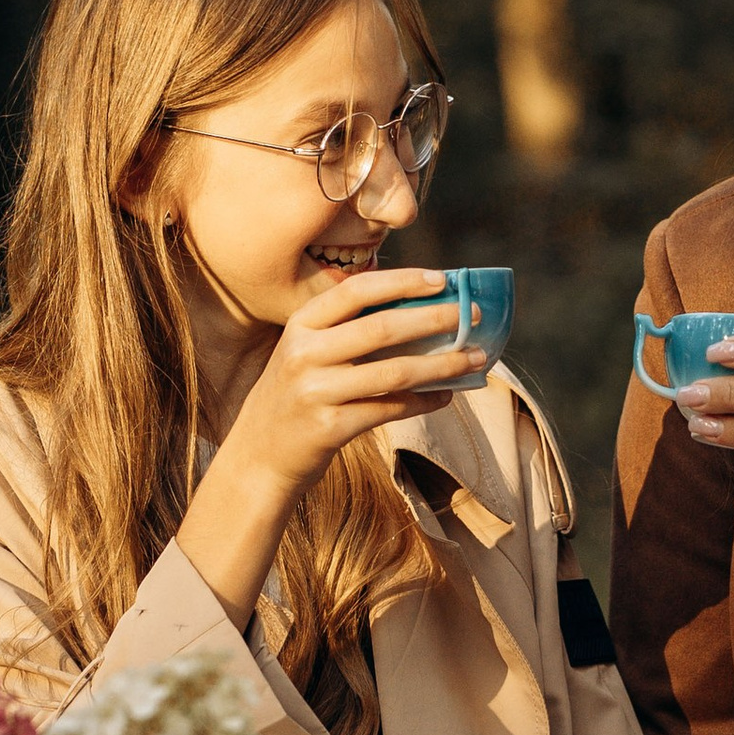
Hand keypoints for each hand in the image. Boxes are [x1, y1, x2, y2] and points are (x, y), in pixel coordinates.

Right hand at [180, 271, 472, 611]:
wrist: (258, 455)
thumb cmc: (296, 394)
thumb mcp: (306, 352)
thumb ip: (347, 329)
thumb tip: (422, 308)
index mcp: (300, 324)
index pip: (357, 291)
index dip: (403, 281)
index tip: (443, 280)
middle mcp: (304, 353)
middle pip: (381, 329)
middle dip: (434, 319)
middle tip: (472, 314)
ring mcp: (315, 392)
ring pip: (394, 372)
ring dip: (442, 364)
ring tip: (474, 357)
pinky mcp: (330, 427)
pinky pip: (390, 409)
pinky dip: (424, 401)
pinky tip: (446, 395)